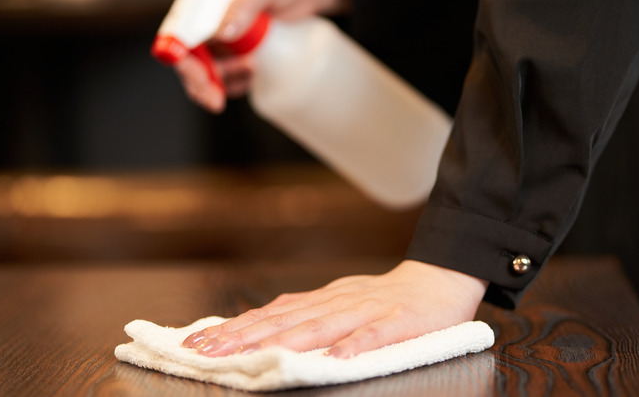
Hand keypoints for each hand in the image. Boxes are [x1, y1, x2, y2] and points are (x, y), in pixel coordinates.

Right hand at [175, 0, 346, 112]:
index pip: (179, 33)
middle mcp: (206, 18)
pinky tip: (254, 76)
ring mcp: (223, 36)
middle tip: (216, 100)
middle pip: (190, 59)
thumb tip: (223, 33)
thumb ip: (244, 4)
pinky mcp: (240, 50)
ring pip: (208, 71)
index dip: (182, 59)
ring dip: (223, 82)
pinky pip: (229, 75)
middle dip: (201, 83)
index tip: (199, 78)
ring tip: (253, 69)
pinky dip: (236, 83)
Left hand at [181, 260, 487, 357]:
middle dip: (243, 337)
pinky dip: (355, 345)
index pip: (271, 314)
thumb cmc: (385, 298)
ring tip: (253, 357)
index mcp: (321, 299)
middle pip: (284, 321)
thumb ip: (303, 313)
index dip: (235, 329)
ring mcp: (367, 310)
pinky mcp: (399, 321)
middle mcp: (337, 301)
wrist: (439, 279)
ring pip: (320, 325)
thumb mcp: (338, 301)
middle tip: (207, 352)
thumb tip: (258, 324)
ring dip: (284, 341)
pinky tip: (337, 359)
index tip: (199, 343)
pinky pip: (375, 335)